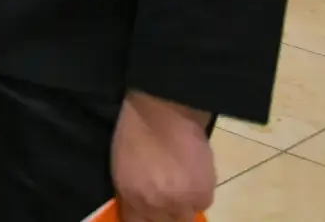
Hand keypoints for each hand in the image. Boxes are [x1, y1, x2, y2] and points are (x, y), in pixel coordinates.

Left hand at [112, 91, 214, 221]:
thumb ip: (132, 194)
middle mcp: (158, 205)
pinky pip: (202, 204)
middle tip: (165, 200)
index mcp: (132, 197)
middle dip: (164, 216)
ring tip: (179, 188)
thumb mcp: (121, 167)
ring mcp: (182, 201)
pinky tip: (191, 180)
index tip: (146, 214)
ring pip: (185, 218)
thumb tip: (140, 209)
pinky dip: (197, 196)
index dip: (142, 220)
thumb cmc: (135, 133)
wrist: (164, 112)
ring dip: (183, 207)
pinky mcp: (204, 194)